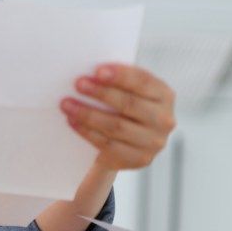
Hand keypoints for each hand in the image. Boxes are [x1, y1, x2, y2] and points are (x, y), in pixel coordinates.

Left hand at [60, 63, 176, 170]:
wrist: (129, 143)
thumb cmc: (125, 107)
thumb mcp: (130, 91)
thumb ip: (118, 81)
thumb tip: (90, 72)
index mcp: (164, 95)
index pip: (143, 82)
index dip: (121, 75)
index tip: (97, 71)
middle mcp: (164, 119)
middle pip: (129, 104)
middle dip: (101, 93)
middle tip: (78, 84)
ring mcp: (153, 142)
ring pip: (116, 126)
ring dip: (87, 113)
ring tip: (67, 104)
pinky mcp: (139, 159)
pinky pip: (108, 144)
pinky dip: (87, 131)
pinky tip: (73, 121)